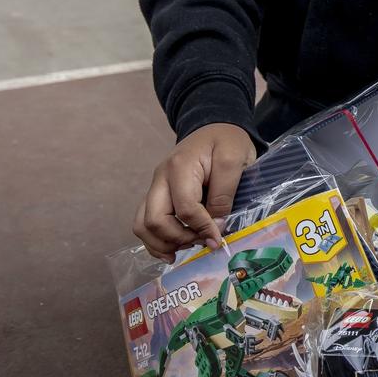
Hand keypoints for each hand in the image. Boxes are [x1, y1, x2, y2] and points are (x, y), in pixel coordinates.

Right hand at [133, 123, 256, 257]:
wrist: (216, 127)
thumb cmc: (227, 141)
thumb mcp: (234, 161)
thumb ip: (224, 194)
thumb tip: (214, 227)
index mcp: (179, 167)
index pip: (185, 209)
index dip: (202, 228)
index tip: (218, 239)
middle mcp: (160, 178)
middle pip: (154, 220)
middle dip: (178, 238)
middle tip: (201, 242)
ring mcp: (156, 187)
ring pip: (142, 224)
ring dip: (161, 243)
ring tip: (184, 250)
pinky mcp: (157, 194)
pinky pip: (144, 222)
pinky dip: (154, 240)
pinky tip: (172, 249)